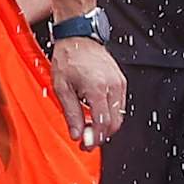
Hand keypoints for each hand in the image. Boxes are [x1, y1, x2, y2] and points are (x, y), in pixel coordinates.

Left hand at [53, 34, 127, 149]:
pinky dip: (109, 114)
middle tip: (86, 142)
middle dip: (101, 136)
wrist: (78, 37)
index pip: (102, 122)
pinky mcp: (121, 81)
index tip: (85, 146)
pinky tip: (95, 115)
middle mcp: (112, 85)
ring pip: (119, 115)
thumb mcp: (62, 88)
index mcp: (97, 87)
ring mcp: (119, 83)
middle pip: (114, 122)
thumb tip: (77, 134)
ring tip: (89, 128)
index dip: (94, 138)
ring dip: (105, 126)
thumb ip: (71, 113)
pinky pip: (119, 105)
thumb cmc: (68, 58)